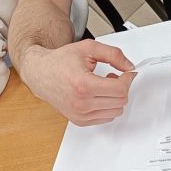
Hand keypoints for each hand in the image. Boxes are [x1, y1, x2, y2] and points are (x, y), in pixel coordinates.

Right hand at [21, 41, 136, 125]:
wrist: (41, 74)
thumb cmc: (60, 61)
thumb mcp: (88, 49)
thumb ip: (113, 55)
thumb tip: (129, 66)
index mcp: (83, 85)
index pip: (120, 89)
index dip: (128, 78)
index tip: (127, 72)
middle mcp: (81, 103)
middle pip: (120, 101)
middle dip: (122, 87)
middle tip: (115, 76)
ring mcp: (80, 115)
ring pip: (115, 112)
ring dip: (115, 97)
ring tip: (105, 84)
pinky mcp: (80, 120)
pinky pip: (106, 118)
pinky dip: (107, 106)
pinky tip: (99, 94)